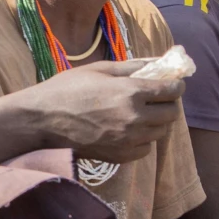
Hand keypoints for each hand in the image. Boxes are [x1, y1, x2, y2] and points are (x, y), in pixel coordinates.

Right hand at [16, 61, 183, 159]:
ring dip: (156, 122)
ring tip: (141, 113)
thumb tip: (159, 62)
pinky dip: (143, 139)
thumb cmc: (67, 89)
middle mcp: (134, 118)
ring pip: (160, 133)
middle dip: (168, 104)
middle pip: (171, 114)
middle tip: (157, 98)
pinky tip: (129, 130)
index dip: (176, 86)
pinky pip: (145, 149)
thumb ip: (133, 66)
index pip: (171, 91)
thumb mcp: (100, 69)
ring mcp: (128, 140)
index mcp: (130, 93)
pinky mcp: (120, 157)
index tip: (172, 83)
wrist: (41, 122)